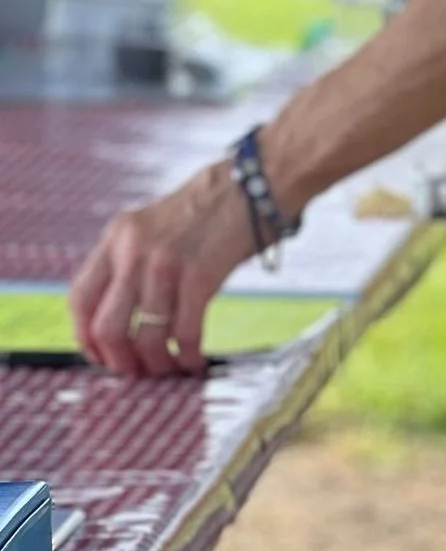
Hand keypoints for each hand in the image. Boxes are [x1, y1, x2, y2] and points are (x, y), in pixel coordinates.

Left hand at [69, 160, 257, 375]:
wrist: (260, 179)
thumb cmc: (214, 204)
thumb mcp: (157, 222)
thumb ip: (135, 258)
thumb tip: (125, 315)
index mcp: (119, 234)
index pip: (81, 298)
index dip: (85, 337)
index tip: (100, 356)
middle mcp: (135, 249)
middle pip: (107, 326)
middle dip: (120, 360)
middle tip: (136, 371)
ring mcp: (166, 262)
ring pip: (145, 336)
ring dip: (157, 364)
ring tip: (170, 369)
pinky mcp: (201, 274)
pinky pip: (184, 332)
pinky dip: (188, 355)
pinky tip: (196, 360)